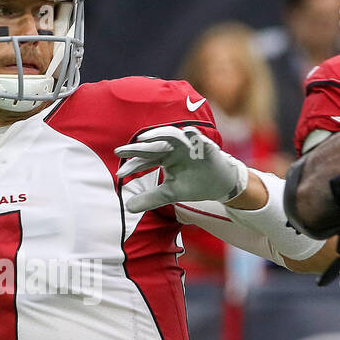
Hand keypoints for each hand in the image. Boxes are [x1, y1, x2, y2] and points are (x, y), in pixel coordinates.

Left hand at [115, 125, 248, 211]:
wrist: (220, 185)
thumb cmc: (194, 184)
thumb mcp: (170, 194)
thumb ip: (150, 198)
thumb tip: (127, 207)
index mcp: (164, 157)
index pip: (145, 160)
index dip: (133, 166)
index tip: (120, 174)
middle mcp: (173, 149)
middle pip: (153, 146)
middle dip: (137, 148)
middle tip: (120, 151)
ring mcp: (188, 145)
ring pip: (171, 136)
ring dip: (158, 135)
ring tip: (144, 138)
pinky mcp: (205, 145)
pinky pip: (198, 138)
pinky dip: (192, 135)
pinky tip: (187, 133)